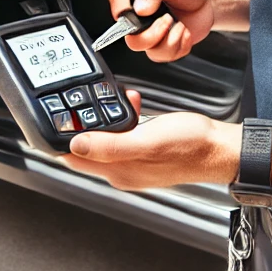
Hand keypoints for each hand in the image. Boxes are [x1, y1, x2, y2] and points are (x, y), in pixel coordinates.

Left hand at [62, 90, 237, 189]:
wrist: (221, 148)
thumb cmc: (191, 146)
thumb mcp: (147, 140)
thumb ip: (110, 145)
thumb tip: (75, 144)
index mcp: (119, 171)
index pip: (74, 159)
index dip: (58, 141)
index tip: (50, 121)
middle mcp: (123, 170)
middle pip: (86, 148)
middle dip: (82, 125)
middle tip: (84, 102)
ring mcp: (135, 162)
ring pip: (105, 139)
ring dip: (104, 118)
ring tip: (114, 100)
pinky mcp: (146, 152)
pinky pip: (124, 134)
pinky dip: (122, 118)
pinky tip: (131, 104)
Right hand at [107, 0, 213, 61]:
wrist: (209, 0)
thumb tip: (140, 8)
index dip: (121, 6)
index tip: (138, 11)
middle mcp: (137, 13)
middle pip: (128, 34)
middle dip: (152, 34)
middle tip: (167, 20)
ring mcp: (149, 30)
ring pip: (147, 49)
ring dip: (169, 41)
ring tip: (179, 25)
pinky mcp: (162, 44)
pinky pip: (164, 56)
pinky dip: (179, 46)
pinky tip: (184, 32)